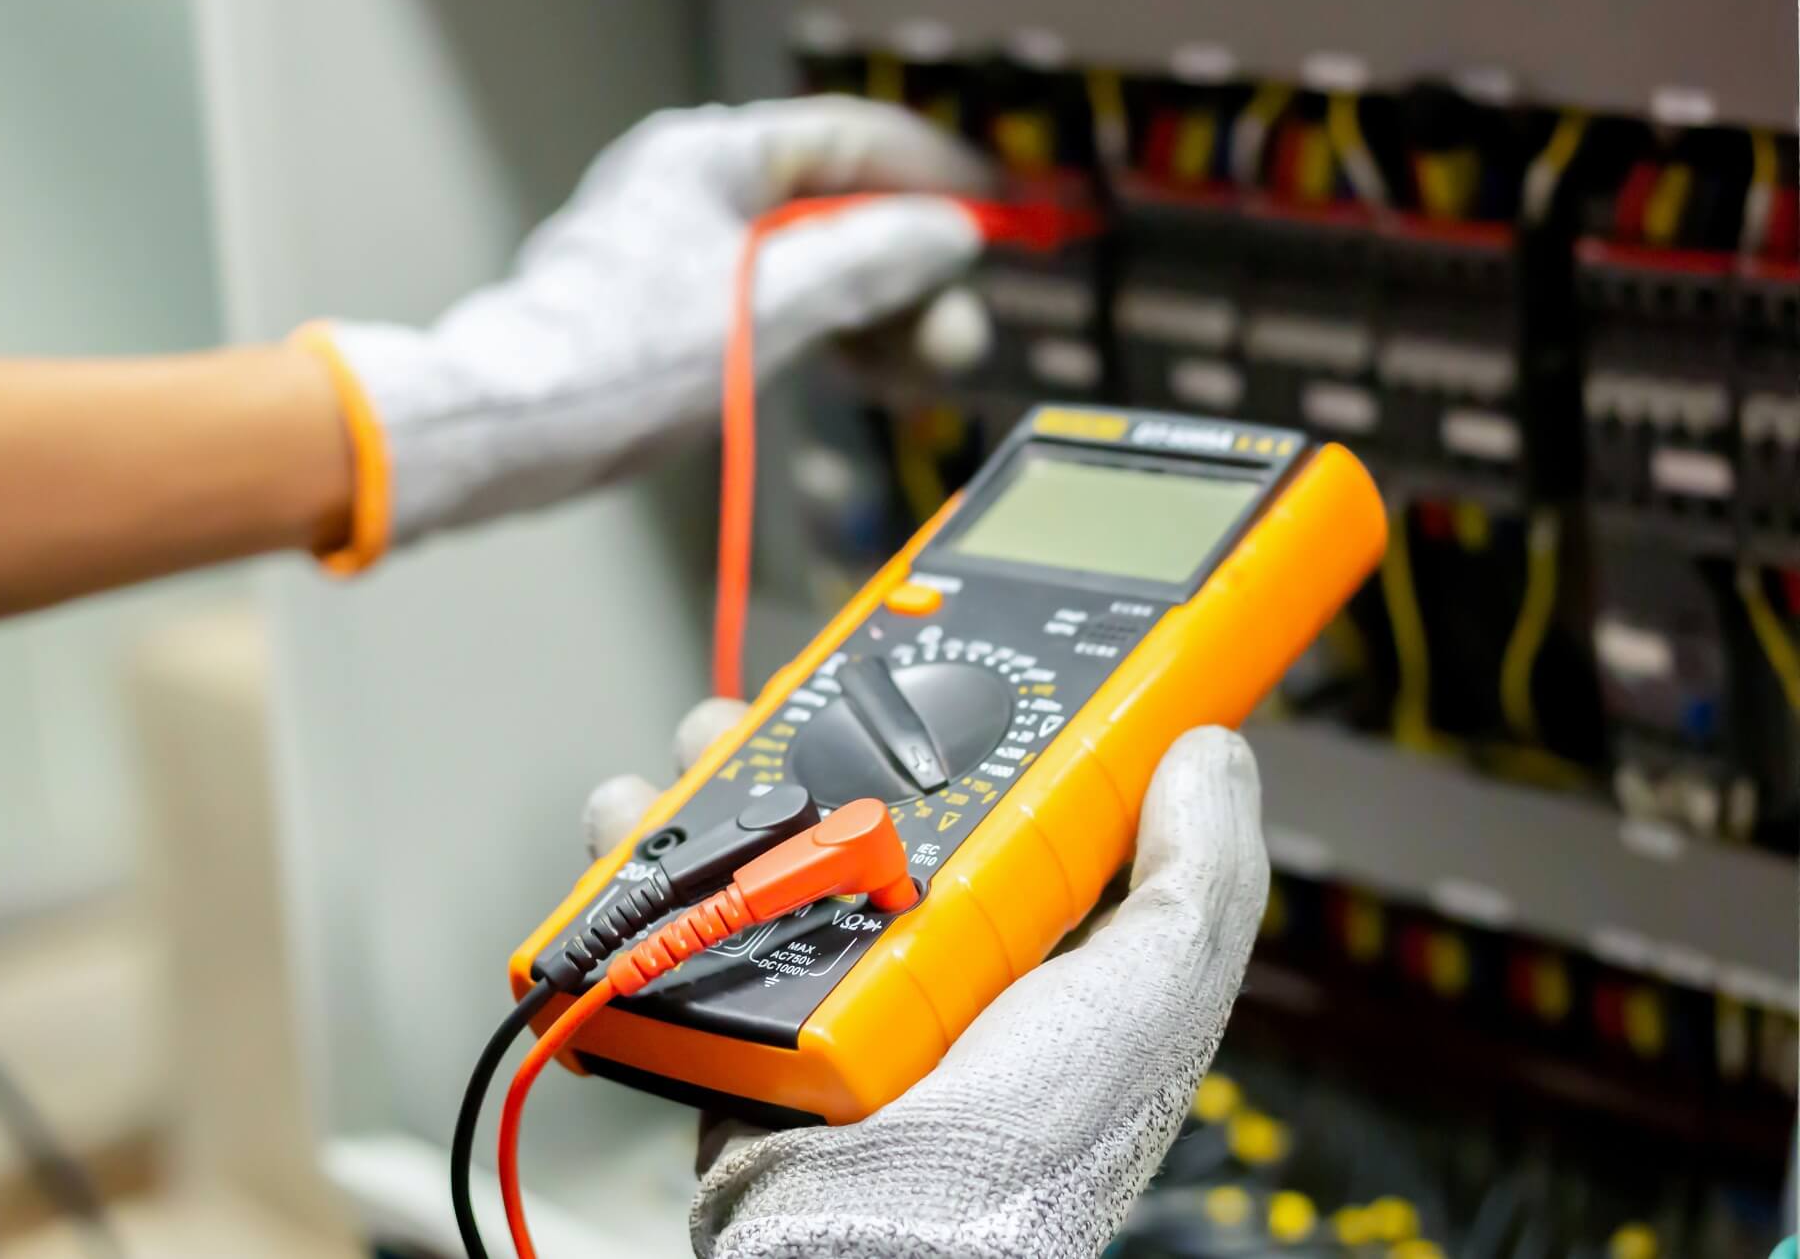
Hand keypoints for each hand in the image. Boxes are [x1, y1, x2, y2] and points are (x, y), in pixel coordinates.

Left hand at [324, 97, 989, 545]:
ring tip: (917, 368)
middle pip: (836, 209)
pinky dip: (825, 335)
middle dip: (906, 272)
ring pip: (810, 266)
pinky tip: (861, 373)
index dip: (934, 177)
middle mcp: (694, 189)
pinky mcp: (673, 311)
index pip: (852, 139)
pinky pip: (774, 305)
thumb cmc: (612, 360)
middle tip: (953, 332)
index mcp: (710, 157)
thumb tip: (942, 233)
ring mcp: (681, 250)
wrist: (507, 428)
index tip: (995, 216)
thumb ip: (868, 261)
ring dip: (872, 314)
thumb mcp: (769, 304)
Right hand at [581, 718, 1267, 1258]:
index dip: (978, 712)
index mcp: (1021, 940)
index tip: (950, 648)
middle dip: (822, 724)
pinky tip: (630, 823)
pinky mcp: (732, 1010)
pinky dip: (638, 861)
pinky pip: (678, 914)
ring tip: (702, 743)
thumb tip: (1214, 750)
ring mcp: (819, 981)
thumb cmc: (1024, 1150)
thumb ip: (1199, 874)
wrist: (877, 1249)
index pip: (999, 793)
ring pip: (758, 839)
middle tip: (801, 684)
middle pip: (861, 796)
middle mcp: (918, 950)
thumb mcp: (1152, 994)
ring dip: (715, 774)